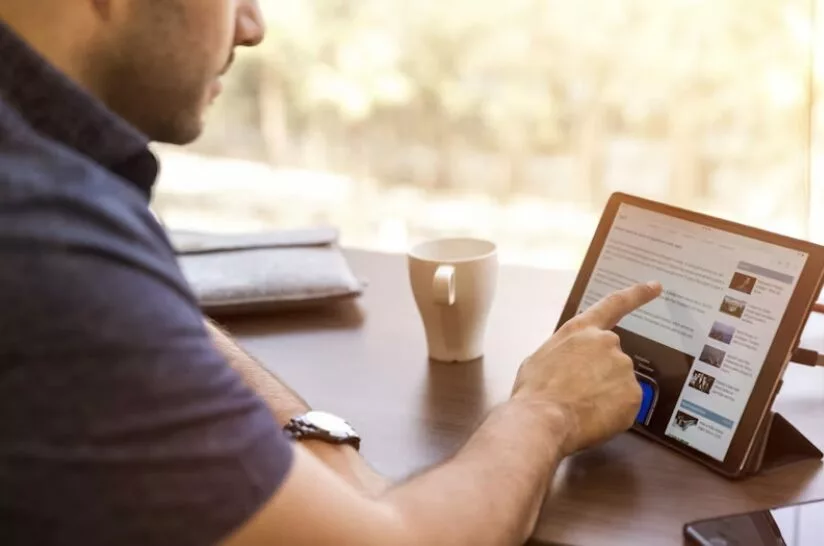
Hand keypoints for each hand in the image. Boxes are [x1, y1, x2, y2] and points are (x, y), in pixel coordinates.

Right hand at [512, 281, 662, 454]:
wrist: (542, 418)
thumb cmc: (534, 390)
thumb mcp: (541, 358)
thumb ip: (566, 353)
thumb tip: (571, 365)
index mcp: (581, 330)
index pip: (614, 305)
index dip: (637, 295)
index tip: (655, 286)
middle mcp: (607, 342)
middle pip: (612, 358)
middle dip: (600, 375)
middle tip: (578, 395)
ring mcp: (623, 368)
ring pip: (619, 383)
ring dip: (605, 395)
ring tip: (580, 408)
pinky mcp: (633, 394)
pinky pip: (626, 405)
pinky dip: (613, 413)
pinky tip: (592, 418)